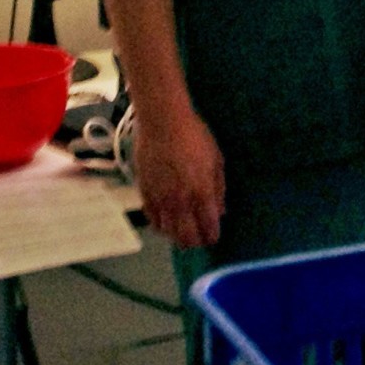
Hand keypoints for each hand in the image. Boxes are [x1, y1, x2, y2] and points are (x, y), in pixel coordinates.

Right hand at [134, 106, 225, 249]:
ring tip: (182, 231)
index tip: (212, 236)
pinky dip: (160, 225)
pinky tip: (166, 221)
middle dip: (195, 242)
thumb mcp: (216, 160)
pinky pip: (151, 219)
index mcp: (201, 193)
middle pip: (186, 238)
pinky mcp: (144, 193)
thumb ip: (219, 189)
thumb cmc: (195, 137)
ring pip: (167, 232)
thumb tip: (221, 211)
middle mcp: (180, 202)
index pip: (208, 228)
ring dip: (176, 236)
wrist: (162, 122)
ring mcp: (160, 199)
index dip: (211, 236)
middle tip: (198, 238)